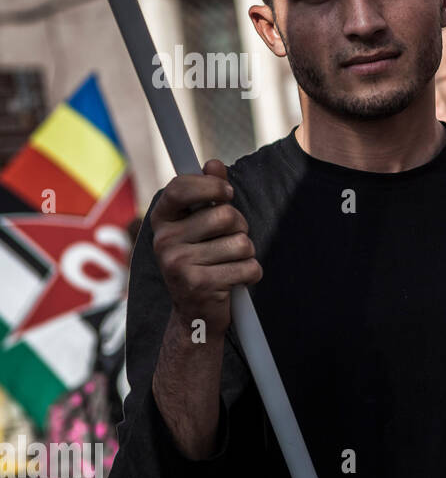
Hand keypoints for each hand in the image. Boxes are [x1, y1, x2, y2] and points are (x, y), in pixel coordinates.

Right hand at [151, 159, 260, 336]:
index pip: (180, 187)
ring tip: (230, 264)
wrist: (195, 314)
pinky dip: (252, 274)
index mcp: (162, 221)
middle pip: (226, 216)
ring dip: (247, 254)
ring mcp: (177, 264)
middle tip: (230, 242)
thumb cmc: (203, 260)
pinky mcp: (198, 285)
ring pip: (242, 243)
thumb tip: (213, 164)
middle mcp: (164, 241)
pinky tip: (235, 281)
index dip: (210, 186)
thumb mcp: (201, 226)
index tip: (227, 194)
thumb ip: (209, 194)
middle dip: (240, 228)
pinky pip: (248, 268)